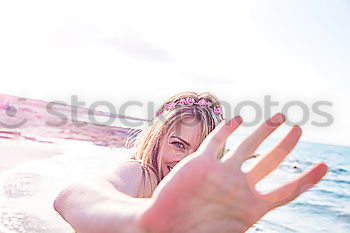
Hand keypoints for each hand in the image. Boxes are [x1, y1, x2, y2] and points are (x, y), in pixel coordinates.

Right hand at [137, 114, 327, 232]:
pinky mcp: (200, 162)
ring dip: (263, 131)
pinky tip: (238, 119)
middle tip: (298, 130)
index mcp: (250, 206)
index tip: (324, 166)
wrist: (164, 226)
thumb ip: (246, 224)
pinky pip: (218, 141)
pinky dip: (228, 128)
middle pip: (269, 160)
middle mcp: (238, 186)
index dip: (307, 179)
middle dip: (285, 145)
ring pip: (247, 146)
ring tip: (278, 118)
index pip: (286, 190)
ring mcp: (221, 172)